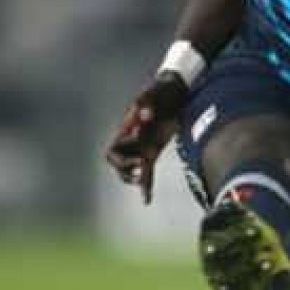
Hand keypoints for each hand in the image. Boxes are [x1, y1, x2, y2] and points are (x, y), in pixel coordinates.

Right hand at [105, 72, 190, 203]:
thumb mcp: (154, 93)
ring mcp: (143, 146)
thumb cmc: (162, 90)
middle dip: (126, 172)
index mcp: (127, 130)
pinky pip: (147, 171)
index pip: (113, 153)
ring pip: (132, 170)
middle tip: (142, 169)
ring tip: (144, 183)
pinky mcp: (155, 149)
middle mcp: (132, 141)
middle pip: (118, 165)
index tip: (137, 156)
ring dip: (136, 179)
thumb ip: (147, 103)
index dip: (121, 159)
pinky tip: (146, 200)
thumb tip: (145, 116)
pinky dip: (146, 185)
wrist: (176, 89)